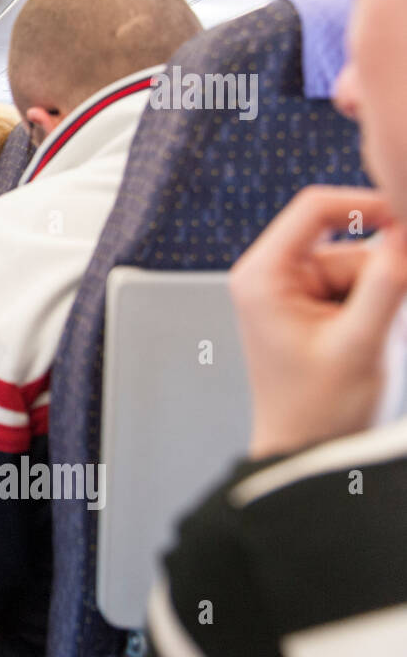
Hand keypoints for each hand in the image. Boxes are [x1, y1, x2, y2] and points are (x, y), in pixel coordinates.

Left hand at [229, 187, 406, 458]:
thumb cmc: (319, 410)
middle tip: (380, 327)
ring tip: (368, 347)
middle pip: (349, 243)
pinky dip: (378, 311)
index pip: (315, 208)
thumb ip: (386, 284)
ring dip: (383, 301)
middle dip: (382, 277)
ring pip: (365, 268)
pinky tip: (368, 345)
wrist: (307, 452)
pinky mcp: (314, 306)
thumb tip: (403, 233)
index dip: (368, 204)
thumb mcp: (361, 344)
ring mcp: (293, 290)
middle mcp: (272, 275)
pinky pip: (362, 289)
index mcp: (263, 275)